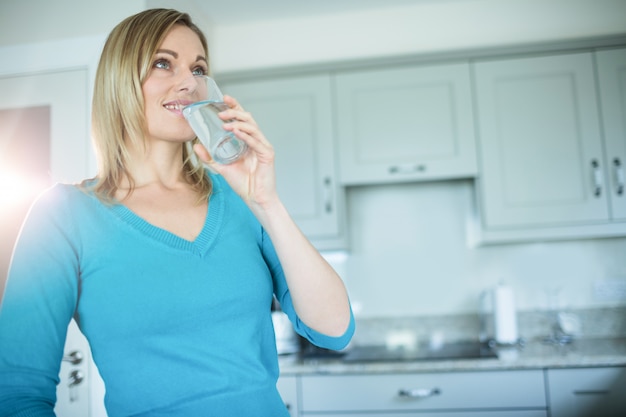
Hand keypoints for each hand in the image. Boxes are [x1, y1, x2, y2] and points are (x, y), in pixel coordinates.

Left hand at [193, 94, 278, 210]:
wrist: (255, 199)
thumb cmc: (244, 184)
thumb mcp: (222, 168)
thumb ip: (210, 157)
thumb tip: (197, 145)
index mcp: (247, 141)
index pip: (241, 119)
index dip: (234, 107)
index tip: (224, 99)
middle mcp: (256, 141)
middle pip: (248, 119)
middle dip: (235, 112)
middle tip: (221, 112)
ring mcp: (263, 146)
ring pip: (253, 127)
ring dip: (238, 122)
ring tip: (225, 122)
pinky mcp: (267, 154)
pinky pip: (256, 141)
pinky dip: (246, 135)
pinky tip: (236, 132)